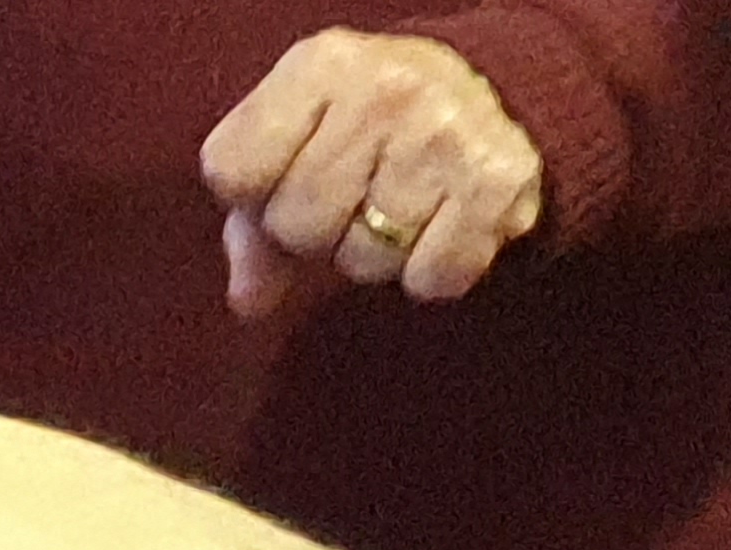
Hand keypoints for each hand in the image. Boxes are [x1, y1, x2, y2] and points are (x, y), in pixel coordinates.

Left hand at [199, 30, 543, 318]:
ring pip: (364, 259)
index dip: (253, 194)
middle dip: (317, 232)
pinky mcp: (496, 186)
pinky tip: (442, 230)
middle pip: (297, 224)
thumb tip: (248, 302)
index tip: (286, 176)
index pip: (231, 170)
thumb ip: (255, 218)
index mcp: (320, 65)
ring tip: (401, 209)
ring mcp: (443, 138)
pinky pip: (431, 279)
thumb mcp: (303, 136)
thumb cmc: (376, 123)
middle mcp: (382, 93)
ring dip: (376, 255)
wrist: (499, 92)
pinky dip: (431, 275)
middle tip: (354, 200)